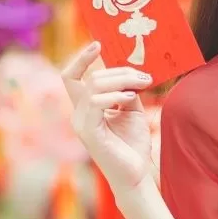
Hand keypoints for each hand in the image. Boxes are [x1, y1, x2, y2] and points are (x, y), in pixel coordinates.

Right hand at [59, 42, 154, 193]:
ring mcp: (81, 123)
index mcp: (86, 107)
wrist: (136, 174)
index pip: (72, 76)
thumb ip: (127, 90)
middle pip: (89, 76)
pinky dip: (114, 96)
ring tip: (142, 85)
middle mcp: (79, 113)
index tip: (98, 44)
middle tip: (145, 77)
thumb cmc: (133, 145)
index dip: (81, 58)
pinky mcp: (88, 133)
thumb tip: (131, 72)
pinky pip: (96, 103)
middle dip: (119, 71)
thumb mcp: (132, 110)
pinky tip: (130, 98)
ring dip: (121, 80)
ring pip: (93, 86)